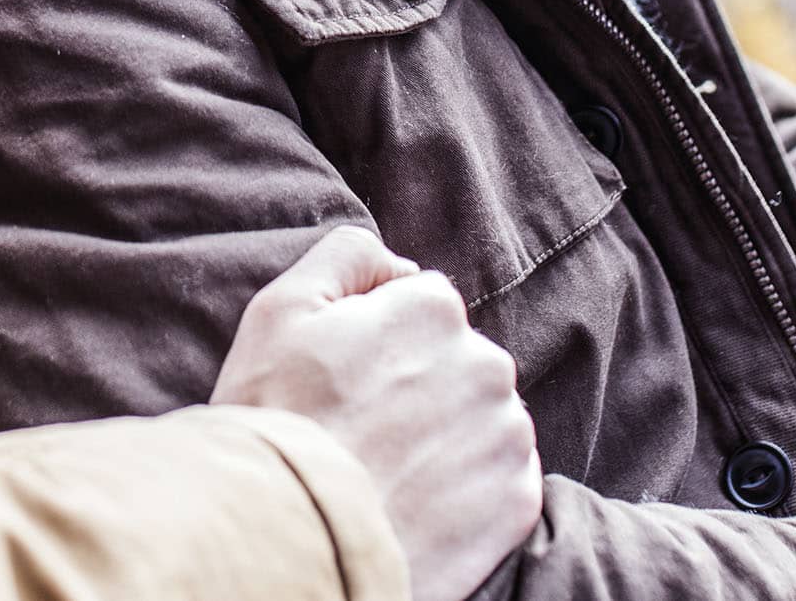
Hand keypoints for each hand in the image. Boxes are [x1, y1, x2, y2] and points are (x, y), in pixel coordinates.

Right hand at [211, 227, 542, 600]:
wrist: (292, 540)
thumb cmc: (277, 420)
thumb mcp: (281, 309)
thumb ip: (348, 255)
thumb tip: (400, 265)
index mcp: (435, 309)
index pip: (422, 305)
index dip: (378, 340)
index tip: (346, 380)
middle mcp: (487, 363)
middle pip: (457, 361)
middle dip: (420, 386)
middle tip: (362, 429)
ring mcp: (508, 436)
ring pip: (481, 418)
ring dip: (446, 436)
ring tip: (388, 469)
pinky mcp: (518, 502)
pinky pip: (500, 479)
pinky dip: (468, 490)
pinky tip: (418, 502)